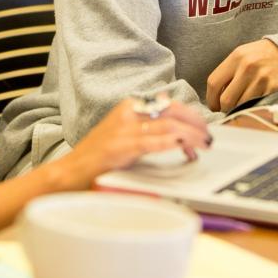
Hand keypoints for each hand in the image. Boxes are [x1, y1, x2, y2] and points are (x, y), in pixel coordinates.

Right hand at [55, 97, 210, 189]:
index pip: (168, 104)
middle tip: (208, 138)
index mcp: (129, 107)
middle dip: (195, 123)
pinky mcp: (120, 147)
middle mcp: (127, 113)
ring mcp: (123, 130)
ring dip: (191, 135)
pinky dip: (174, 143)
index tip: (202, 128)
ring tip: (203, 146)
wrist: (68, 173)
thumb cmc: (97, 158)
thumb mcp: (123, 133)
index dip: (190, 115)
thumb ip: (145, 124)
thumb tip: (171, 113)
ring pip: (168, 125)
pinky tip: (186, 149)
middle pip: (172, 111)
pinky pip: (154, 141)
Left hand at [205, 39, 277, 112]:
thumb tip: (215, 98)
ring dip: (239, 109)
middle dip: (224, 108)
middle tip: (227, 108)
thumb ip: (226, 73)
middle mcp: (248, 67)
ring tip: (242, 104)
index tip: (213, 106)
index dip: (210, 99)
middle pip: (226, 99)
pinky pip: (257, 106)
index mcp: (237, 57)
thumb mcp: (240, 56)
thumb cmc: (258, 56)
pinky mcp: (275, 88)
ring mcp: (263, 79)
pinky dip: (253, 108)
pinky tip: (255, 103)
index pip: (214, 83)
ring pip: (241, 106)